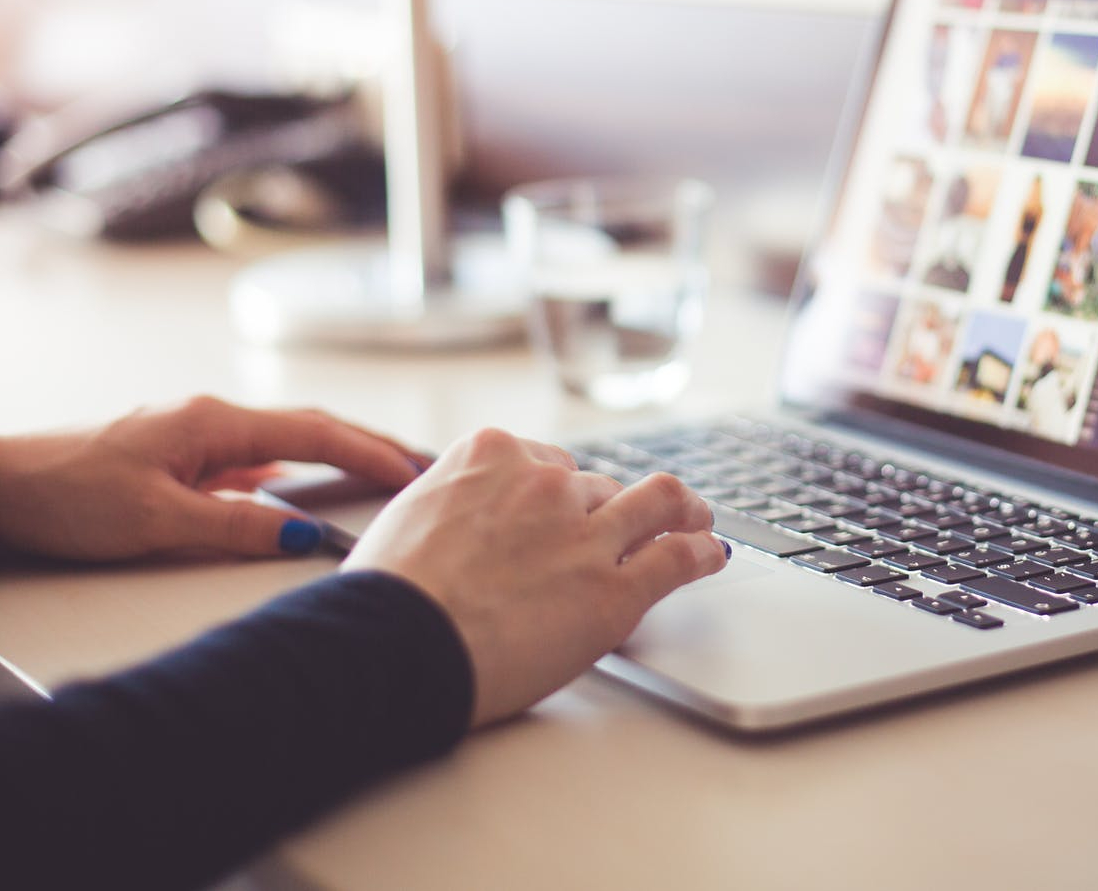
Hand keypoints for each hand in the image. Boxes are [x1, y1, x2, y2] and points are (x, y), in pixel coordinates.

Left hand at [0, 396, 420, 561]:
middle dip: (369, 445)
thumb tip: (308, 537)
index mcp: (213, 422)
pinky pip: (252, 459)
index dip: (371, 453)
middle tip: (422, 464)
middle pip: (310, 426)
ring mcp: (193, 436)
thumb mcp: (159, 521)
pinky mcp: (176, 457)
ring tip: (380, 474)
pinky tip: (298, 489)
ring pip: (283, 442)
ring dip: (334, 454)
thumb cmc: (67, 497)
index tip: (417, 472)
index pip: (316, 432)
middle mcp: (209, 419)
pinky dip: (292, 470)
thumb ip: (238, 527)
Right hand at [341, 427, 727, 726]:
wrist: (394, 643)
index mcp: (491, 455)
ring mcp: (586, 533)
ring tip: (697, 520)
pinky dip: (702, 554)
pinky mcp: (614, 590)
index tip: (570, 507)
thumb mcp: (408, 517)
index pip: (548, 462)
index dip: (561, 492)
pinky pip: (678, 558)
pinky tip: (711, 555)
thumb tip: (455, 523)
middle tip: (622, 531)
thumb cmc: (386, 596)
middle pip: (597, 487)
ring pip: (656, 503)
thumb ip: (451, 506)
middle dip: (607, 511)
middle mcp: (546, 483)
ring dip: (680, 511)